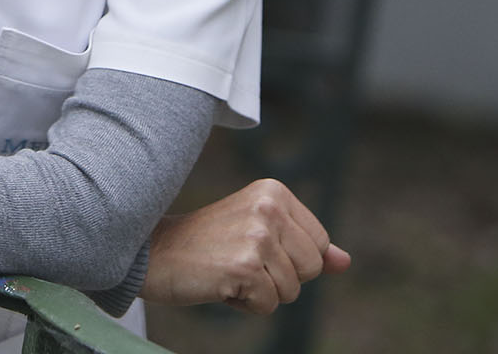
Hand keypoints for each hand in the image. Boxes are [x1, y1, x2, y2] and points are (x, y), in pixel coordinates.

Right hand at [139, 178, 350, 313]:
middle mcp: (269, 207)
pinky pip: (269, 306)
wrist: (153, 252)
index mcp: (275, 192)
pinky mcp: (245, 266)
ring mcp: (257, 236)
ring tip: (227, 271)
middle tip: (238, 260)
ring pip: (291, 291)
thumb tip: (344, 262)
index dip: (289, 259)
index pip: (320, 245)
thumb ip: (303, 245)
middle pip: (311, 269)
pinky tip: (219, 283)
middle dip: (279, 278)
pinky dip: (244, 304)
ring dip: (260, 292)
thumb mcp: (258, 235)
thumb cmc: (206, 244)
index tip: (251, 246)